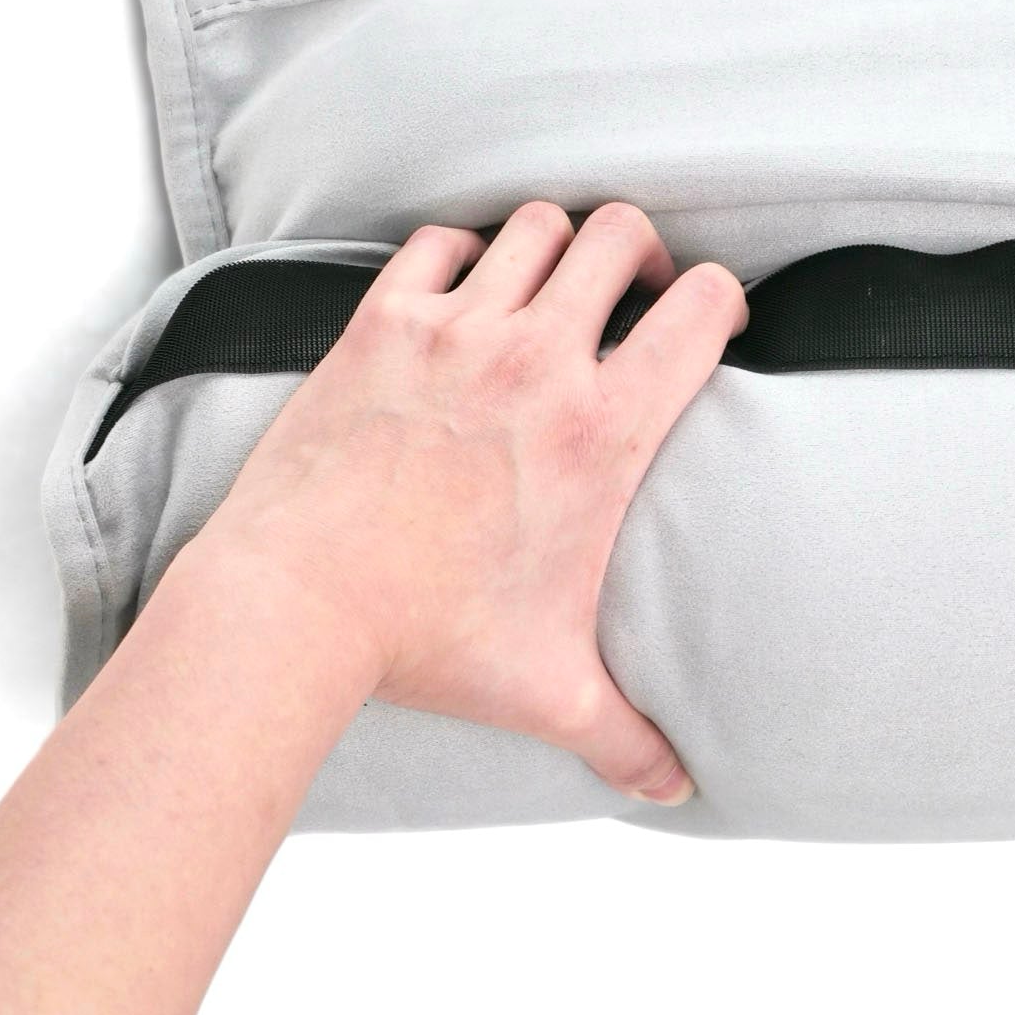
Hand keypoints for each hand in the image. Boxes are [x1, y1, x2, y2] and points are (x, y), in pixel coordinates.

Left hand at [179, 200, 745, 804]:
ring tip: (546, 290)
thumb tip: (676, 788)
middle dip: (640, 252)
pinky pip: (440, 243)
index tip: (706, 323)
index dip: (720, 300)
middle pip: (621, 234)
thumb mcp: (548, 688)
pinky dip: (459, 256)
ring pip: (536, 225)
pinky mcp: (384, 323)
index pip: (701, 308)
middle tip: (628, 294)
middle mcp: (539, 360)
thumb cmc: (427, 641)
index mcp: (603, 429)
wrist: (295, 605)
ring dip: (553, 246)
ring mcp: (457, 331)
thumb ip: (625, 734)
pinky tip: (459, 296)